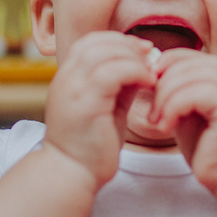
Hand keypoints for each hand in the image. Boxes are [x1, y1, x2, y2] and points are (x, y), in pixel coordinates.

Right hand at [43, 31, 156, 188]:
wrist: (72, 175)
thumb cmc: (91, 146)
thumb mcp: (107, 107)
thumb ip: (120, 84)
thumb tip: (141, 65)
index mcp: (67, 78)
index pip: (89, 42)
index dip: (118, 40)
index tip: (142, 50)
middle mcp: (65, 79)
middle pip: (96, 42)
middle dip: (127, 44)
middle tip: (150, 56)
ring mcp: (71, 90)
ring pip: (103, 53)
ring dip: (133, 57)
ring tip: (150, 72)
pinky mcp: (84, 104)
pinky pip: (110, 73)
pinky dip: (134, 71)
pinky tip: (148, 82)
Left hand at [149, 50, 216, 191]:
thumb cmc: (209, 150)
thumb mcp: (188, 114)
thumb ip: (177, 92)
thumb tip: (150, 71)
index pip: (190, 56)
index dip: (165, 65)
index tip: (147, 87)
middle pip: (189, 63)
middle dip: (162, 84)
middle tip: (150, 113)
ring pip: (189, 77)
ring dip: (164, 98)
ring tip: (156, 121)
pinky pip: (194, 94)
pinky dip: (173, 108)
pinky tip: (166, 128)